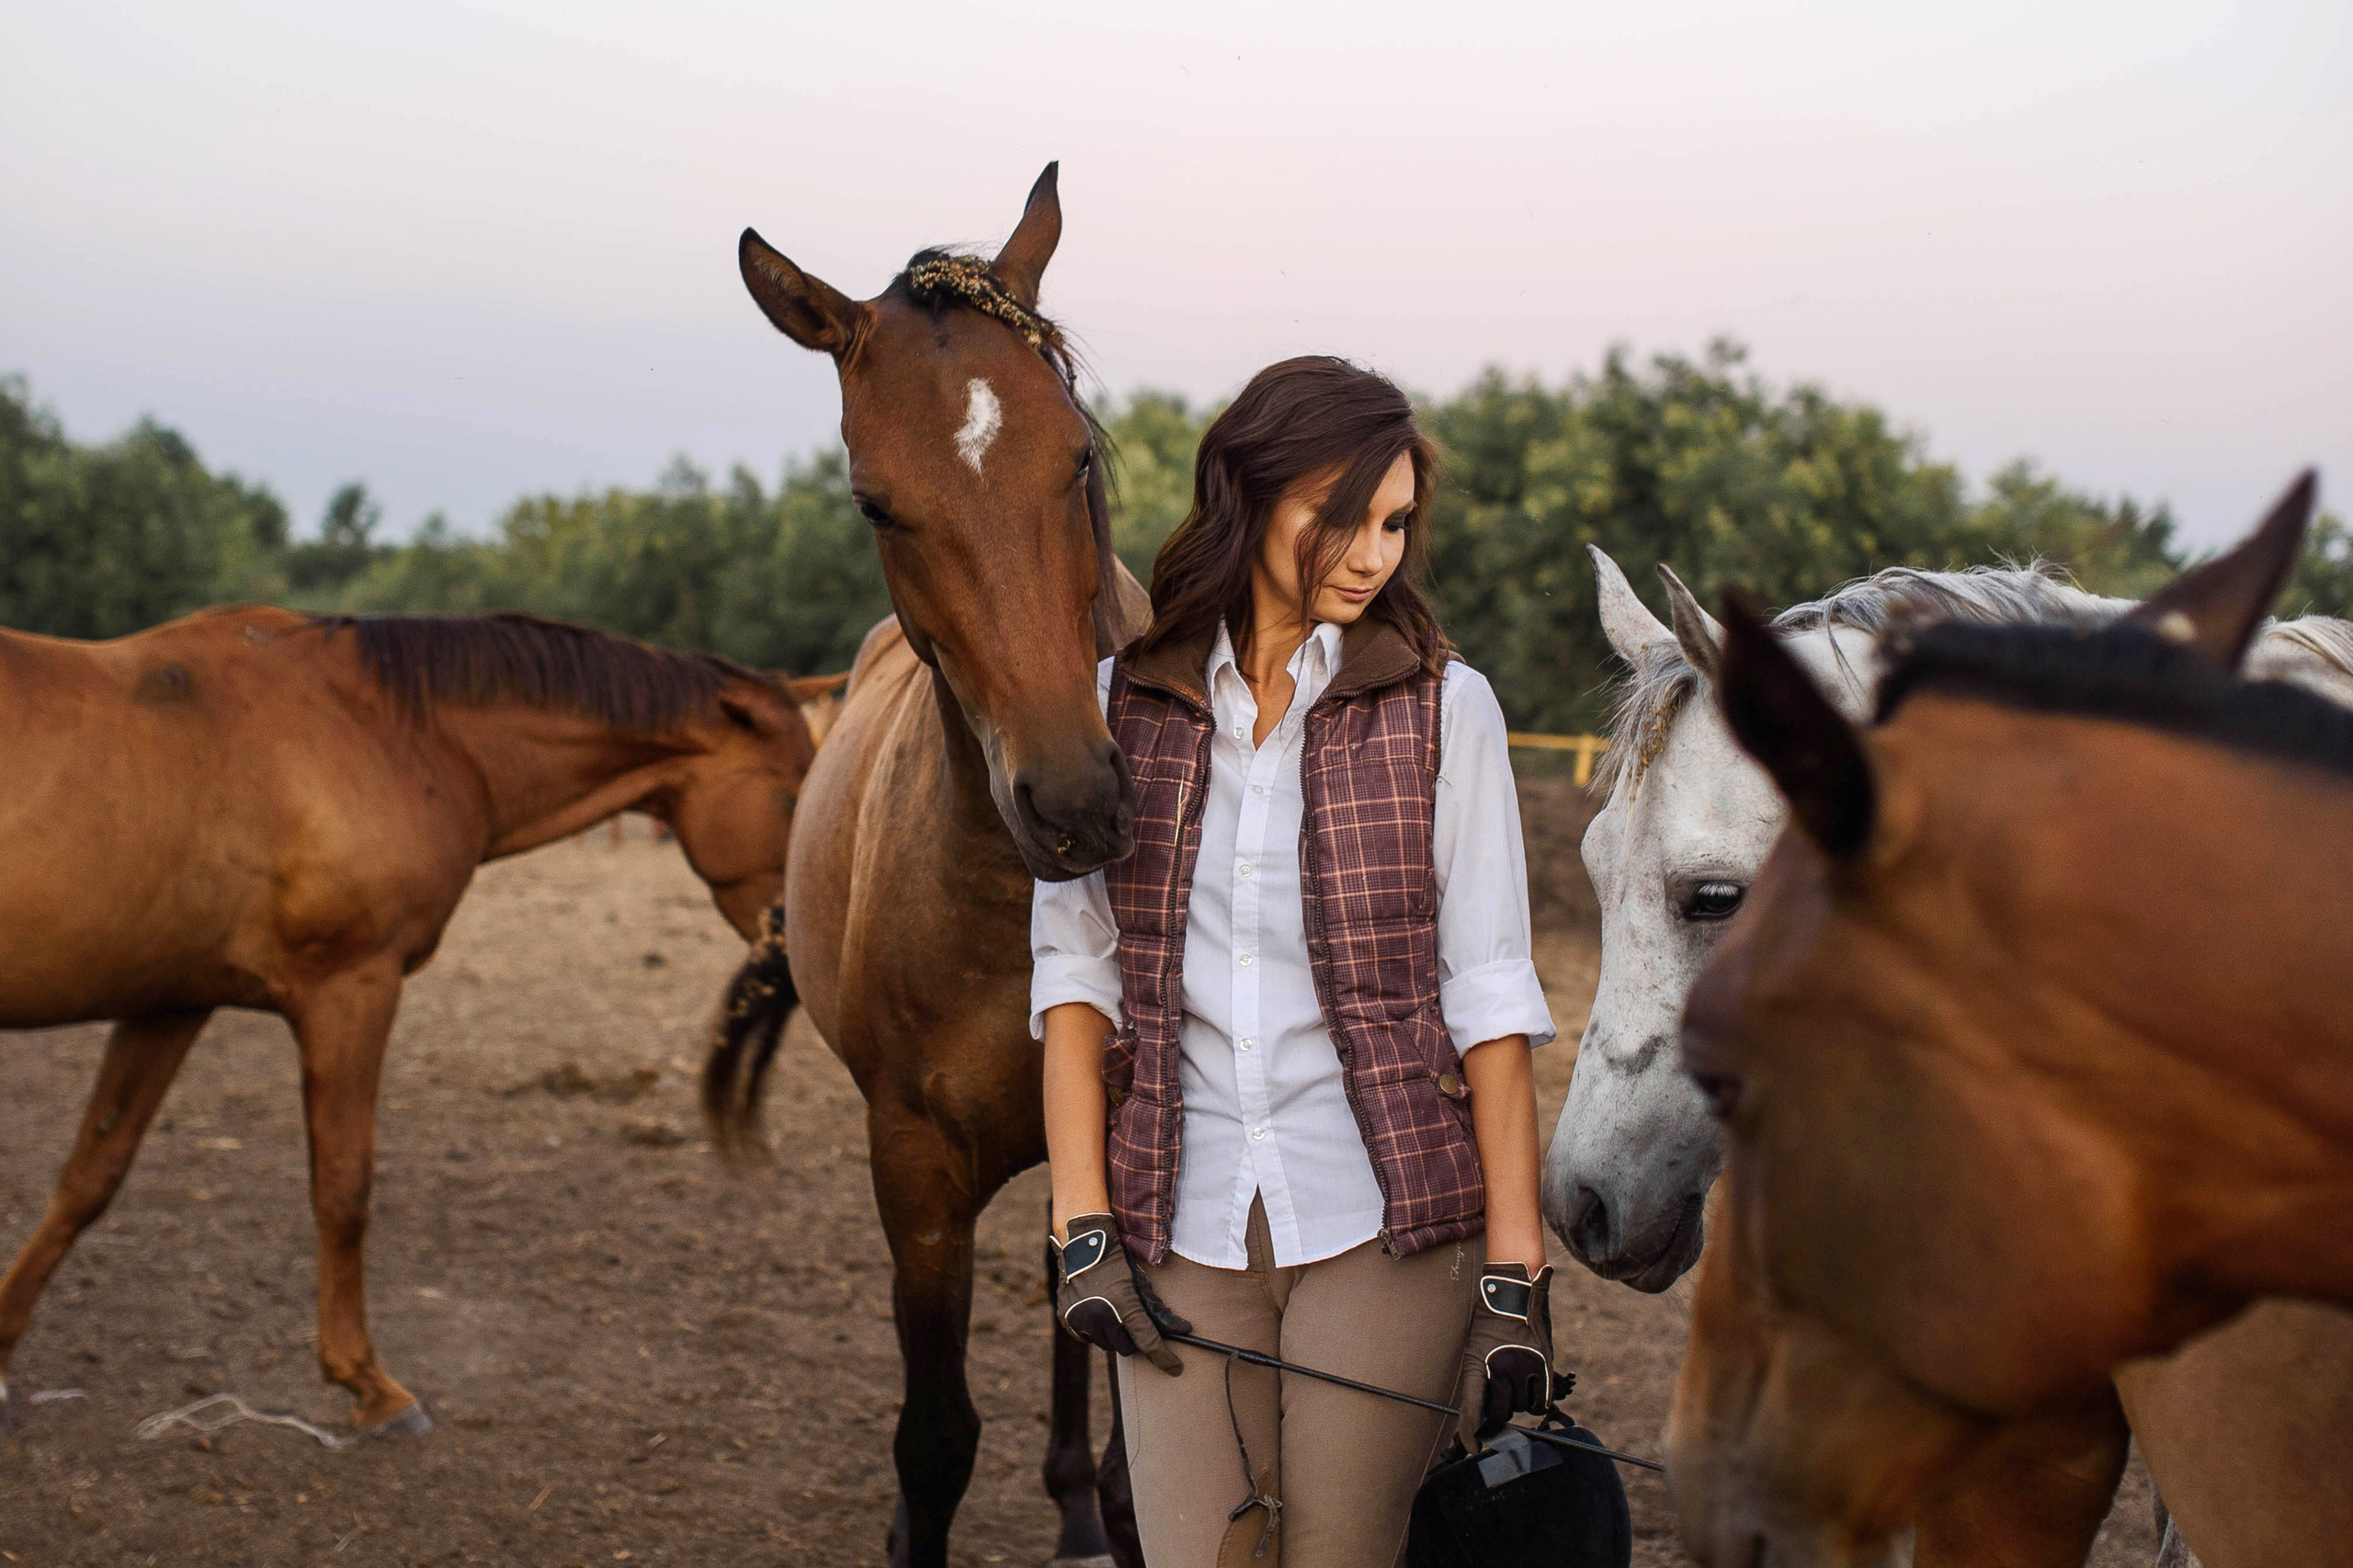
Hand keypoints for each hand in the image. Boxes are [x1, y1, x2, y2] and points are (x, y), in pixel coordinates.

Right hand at [1052, 1213, 1185, 1375]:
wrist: (1083, 1246)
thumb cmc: (1116, 1264)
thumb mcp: (1140, 1284)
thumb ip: (1159, 1311)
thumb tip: (1183, 1330)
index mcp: (1123, 1305)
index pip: (1148, 1341)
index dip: (1164, 1357)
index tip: (1175, 1368)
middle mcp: (1101, 1316)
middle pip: (1125, 1348)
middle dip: (1131, 1339)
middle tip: (1130, 1321)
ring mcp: (1081, 1320)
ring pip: (1106, 1345)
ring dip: (1112, 1335)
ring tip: (1110, 1312)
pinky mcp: (1067, 1320)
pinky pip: (1087, 1338)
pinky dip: (1094, 1331)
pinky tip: (1094, 1311)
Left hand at [1454, 1261, 1554, 1448]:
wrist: (1512, 1293)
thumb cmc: (1489, 1320)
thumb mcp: (1474, 1347)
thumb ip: (1480, 1377)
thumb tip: (1483, 1407)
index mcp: (1475, 1366)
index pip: (1470, 1410)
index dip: (1470, 1434)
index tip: (1473, 1448)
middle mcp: (1498, 1371)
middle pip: (1500, 1413)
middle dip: (1500, 1414)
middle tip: (1501, 1401)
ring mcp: (1521, 1369)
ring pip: (1522, 1407)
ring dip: (1520, 1401)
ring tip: (1516, 1379)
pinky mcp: (1541, 1365)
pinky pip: (1540, 1401)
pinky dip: (1537, 1399)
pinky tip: (1532, 1384)